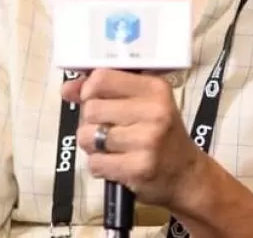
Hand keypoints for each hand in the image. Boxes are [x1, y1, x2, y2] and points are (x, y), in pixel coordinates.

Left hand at [62, 69, 205, 209]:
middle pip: (91, 108)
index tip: (94, 99)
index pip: (102, 78)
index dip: (88, 89)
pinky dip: (98, 165)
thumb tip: (67, 89)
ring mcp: (147, 140)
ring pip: (88, 135)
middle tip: (107, 128)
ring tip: (110, 147)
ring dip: (92, 144)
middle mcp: (154, 110)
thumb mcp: (142, 103)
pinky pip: (95, 163)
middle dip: (91, 121)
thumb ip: (104, 91)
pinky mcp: (139, 168)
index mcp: (155, 88)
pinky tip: (115, 163)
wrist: (185, 174)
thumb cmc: (160, 132)